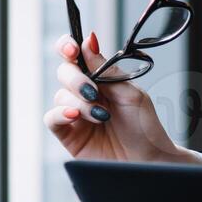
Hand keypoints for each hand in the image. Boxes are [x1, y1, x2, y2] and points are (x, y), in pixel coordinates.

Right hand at [43, 32, 198, 165]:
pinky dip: (61, 113)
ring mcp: (76, 113)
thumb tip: (88, 41)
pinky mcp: (69, 135)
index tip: (73, 48)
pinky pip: (52, 118)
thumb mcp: (130, 92)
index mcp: (101, 78)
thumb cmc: (144, 127)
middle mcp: (85, 93)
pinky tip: (76, 115)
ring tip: (101, 114)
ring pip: (60, 95)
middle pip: (64, 72)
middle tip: (93, 90)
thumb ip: (106, 70)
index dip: (69, 46)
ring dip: (80, 101)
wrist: (149, 160)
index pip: (77, 55)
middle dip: (76, 78)